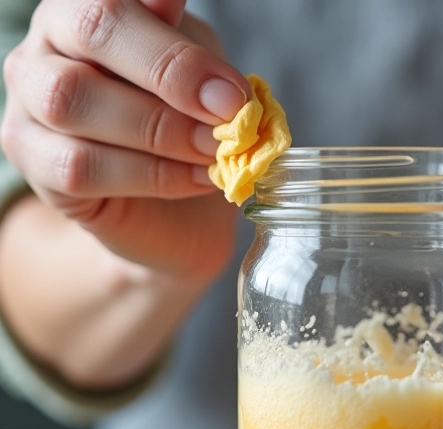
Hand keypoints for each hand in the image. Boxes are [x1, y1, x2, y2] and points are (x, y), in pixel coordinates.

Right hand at [1, 0, 248, 282]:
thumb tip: (185, 22)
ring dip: (160, 132)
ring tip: (214, 152)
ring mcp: (30, 101)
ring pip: (73, 101)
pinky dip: (150, 175)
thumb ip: (191, 53)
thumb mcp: (199, 81)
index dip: (175, 43)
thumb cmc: (185, 128)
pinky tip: (195, 180)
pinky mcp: (34, 160)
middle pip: (92, 31)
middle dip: (171, 75)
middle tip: (228, 115)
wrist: (176, 212)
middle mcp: (49, 42)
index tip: (232, 87)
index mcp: (90, 7)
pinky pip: (80, 166)